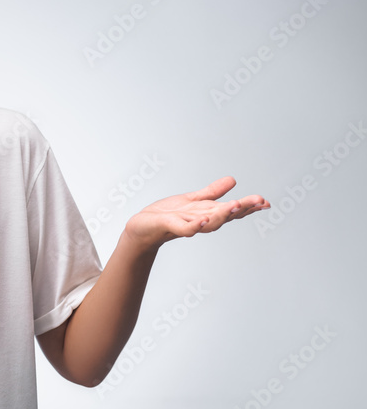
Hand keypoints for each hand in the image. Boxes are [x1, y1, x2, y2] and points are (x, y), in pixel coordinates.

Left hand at [122, 176, 269, 250]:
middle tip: (260, 202)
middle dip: (242, 209)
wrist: (142, 228)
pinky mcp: (170, 227)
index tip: (265, 202)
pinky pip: (185, 228)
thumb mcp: (192, 200)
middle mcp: (200, 220)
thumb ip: (212, 193)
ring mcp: (187, 224)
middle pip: (225, 216)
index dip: (248, 207)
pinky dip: (195, 226)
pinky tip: (203, 219)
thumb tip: (233, 180)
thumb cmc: (167, 215)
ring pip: (209, 222)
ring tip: (235, 205)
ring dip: (222, 215)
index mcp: (207, 213)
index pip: (231, 210)